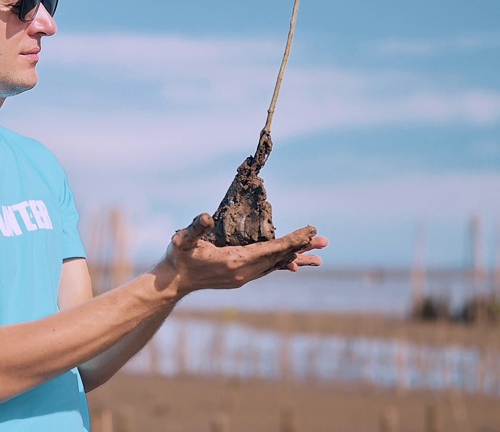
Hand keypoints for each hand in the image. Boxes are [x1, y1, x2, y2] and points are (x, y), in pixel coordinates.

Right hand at [154, 213, 327, 297]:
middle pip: (279, 258)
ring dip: (297, 258)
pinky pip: (268, 269)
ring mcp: (244, 276)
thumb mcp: (182, 240)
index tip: (310, 231)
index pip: (270, 249)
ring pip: (277, 265)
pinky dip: (284, 264)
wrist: (174, 282)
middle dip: (302, 248)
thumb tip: (205, 216)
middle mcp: (244, 272)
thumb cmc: (178, 257)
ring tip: (319, 256)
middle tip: (325, 240)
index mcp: (234, 261)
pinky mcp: (242, 277)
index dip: (292, 240)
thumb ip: (194, 228)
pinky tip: (296, 264)